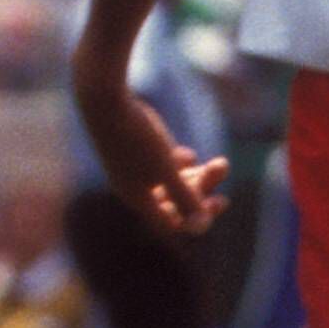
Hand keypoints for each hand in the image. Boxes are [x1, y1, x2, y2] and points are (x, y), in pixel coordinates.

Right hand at [72, 69, 231, 237]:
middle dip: (203, 190)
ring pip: (174, 184)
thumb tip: (201, 225)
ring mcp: (137, 171)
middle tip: (223, 171)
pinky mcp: (139, 154)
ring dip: (199, 176)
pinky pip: (166, 169)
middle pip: (176, 202)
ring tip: (222, 162)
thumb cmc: (135, 139)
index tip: (218, 200)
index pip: (171, 222)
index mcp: (137, 198)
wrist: (105, 102)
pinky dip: (182, 165)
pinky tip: (187, 154)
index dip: (195, 218)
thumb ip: (184, 197)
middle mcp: (136, 189)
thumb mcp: (165, 169)